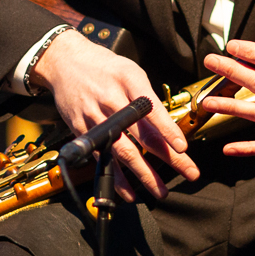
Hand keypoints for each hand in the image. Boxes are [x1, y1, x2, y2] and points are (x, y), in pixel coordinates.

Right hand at [32, 31, 197, 200]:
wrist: (65, 63)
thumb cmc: (104, 67)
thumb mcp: (131, 72)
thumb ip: (148, 99)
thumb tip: (167, 131)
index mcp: (128, 81)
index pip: (150, 109)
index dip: (167, 129)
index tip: (182, 147)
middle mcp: (110, 100)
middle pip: (141, 135)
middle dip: (167, 157)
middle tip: (189, 172)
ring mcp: (94, 117)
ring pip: (121, 151)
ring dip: (143, 174)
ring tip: (161, 190)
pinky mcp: (82, 131)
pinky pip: (101, 158)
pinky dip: (116, 178)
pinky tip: (130, 192)